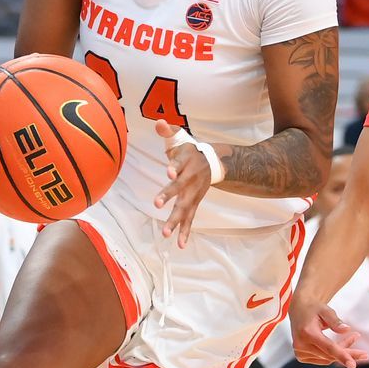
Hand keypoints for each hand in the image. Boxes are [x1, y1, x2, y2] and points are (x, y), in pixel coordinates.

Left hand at [152, 121, 211, 248]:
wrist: (212, 163)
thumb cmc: (189, 150)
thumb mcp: (181, 138)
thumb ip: (168, 131)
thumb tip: (158, 122)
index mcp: (186, 162)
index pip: (179, 164)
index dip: (174, 167)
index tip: (169, 171)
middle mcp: (190, 179)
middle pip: (179, 188)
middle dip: (169, 196)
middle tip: (156, 203)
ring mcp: (193, 193)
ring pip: (184, 208)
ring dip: (175, 221)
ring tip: (165, 234)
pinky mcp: (194, 203)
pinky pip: (190, 219)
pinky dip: (185, 232)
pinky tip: (180, 245)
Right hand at [290, 296, 367, 367]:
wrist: (299, 309)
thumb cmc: (314, 308)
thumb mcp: (326, 310)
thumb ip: (335, 320)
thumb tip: (346, 329)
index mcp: (307, 332)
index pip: (328, 348)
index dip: (342, 356)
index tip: (353, 365)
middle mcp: (301, 345)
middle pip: (330, 355)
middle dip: (348, 354)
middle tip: (365, 355)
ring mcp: (300, 352)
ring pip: (328, 358)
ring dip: (343, 352)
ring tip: (354, 337)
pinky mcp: (301, 356)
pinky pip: (323, 358)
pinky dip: (334, 353)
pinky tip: (343, 344)